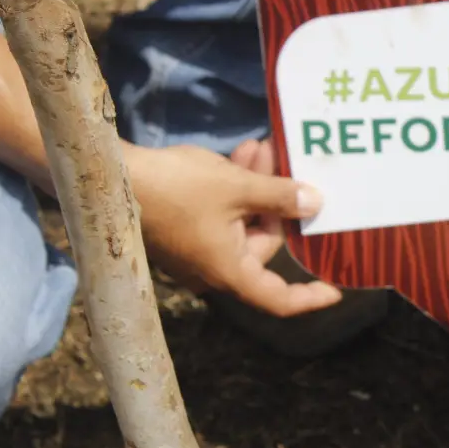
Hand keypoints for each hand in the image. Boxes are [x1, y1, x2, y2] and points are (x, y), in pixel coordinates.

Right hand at [126, 139, 340, 315]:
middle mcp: (213, 270)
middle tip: (280, 160)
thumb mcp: (237, 187)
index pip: (278, 299)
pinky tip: (240, 156)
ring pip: (242, 223)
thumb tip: (316, 204)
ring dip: (255, 187)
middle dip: (276, 201)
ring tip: (260, 148)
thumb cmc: (178, 188)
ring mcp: (196, 252)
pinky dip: (233, 190)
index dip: (309, 297)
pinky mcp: (182, 232)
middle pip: (263, 243)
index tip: (337, 290)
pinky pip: (220, 217)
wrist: (111, 177)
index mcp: (230, 271)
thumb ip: (280, 196)